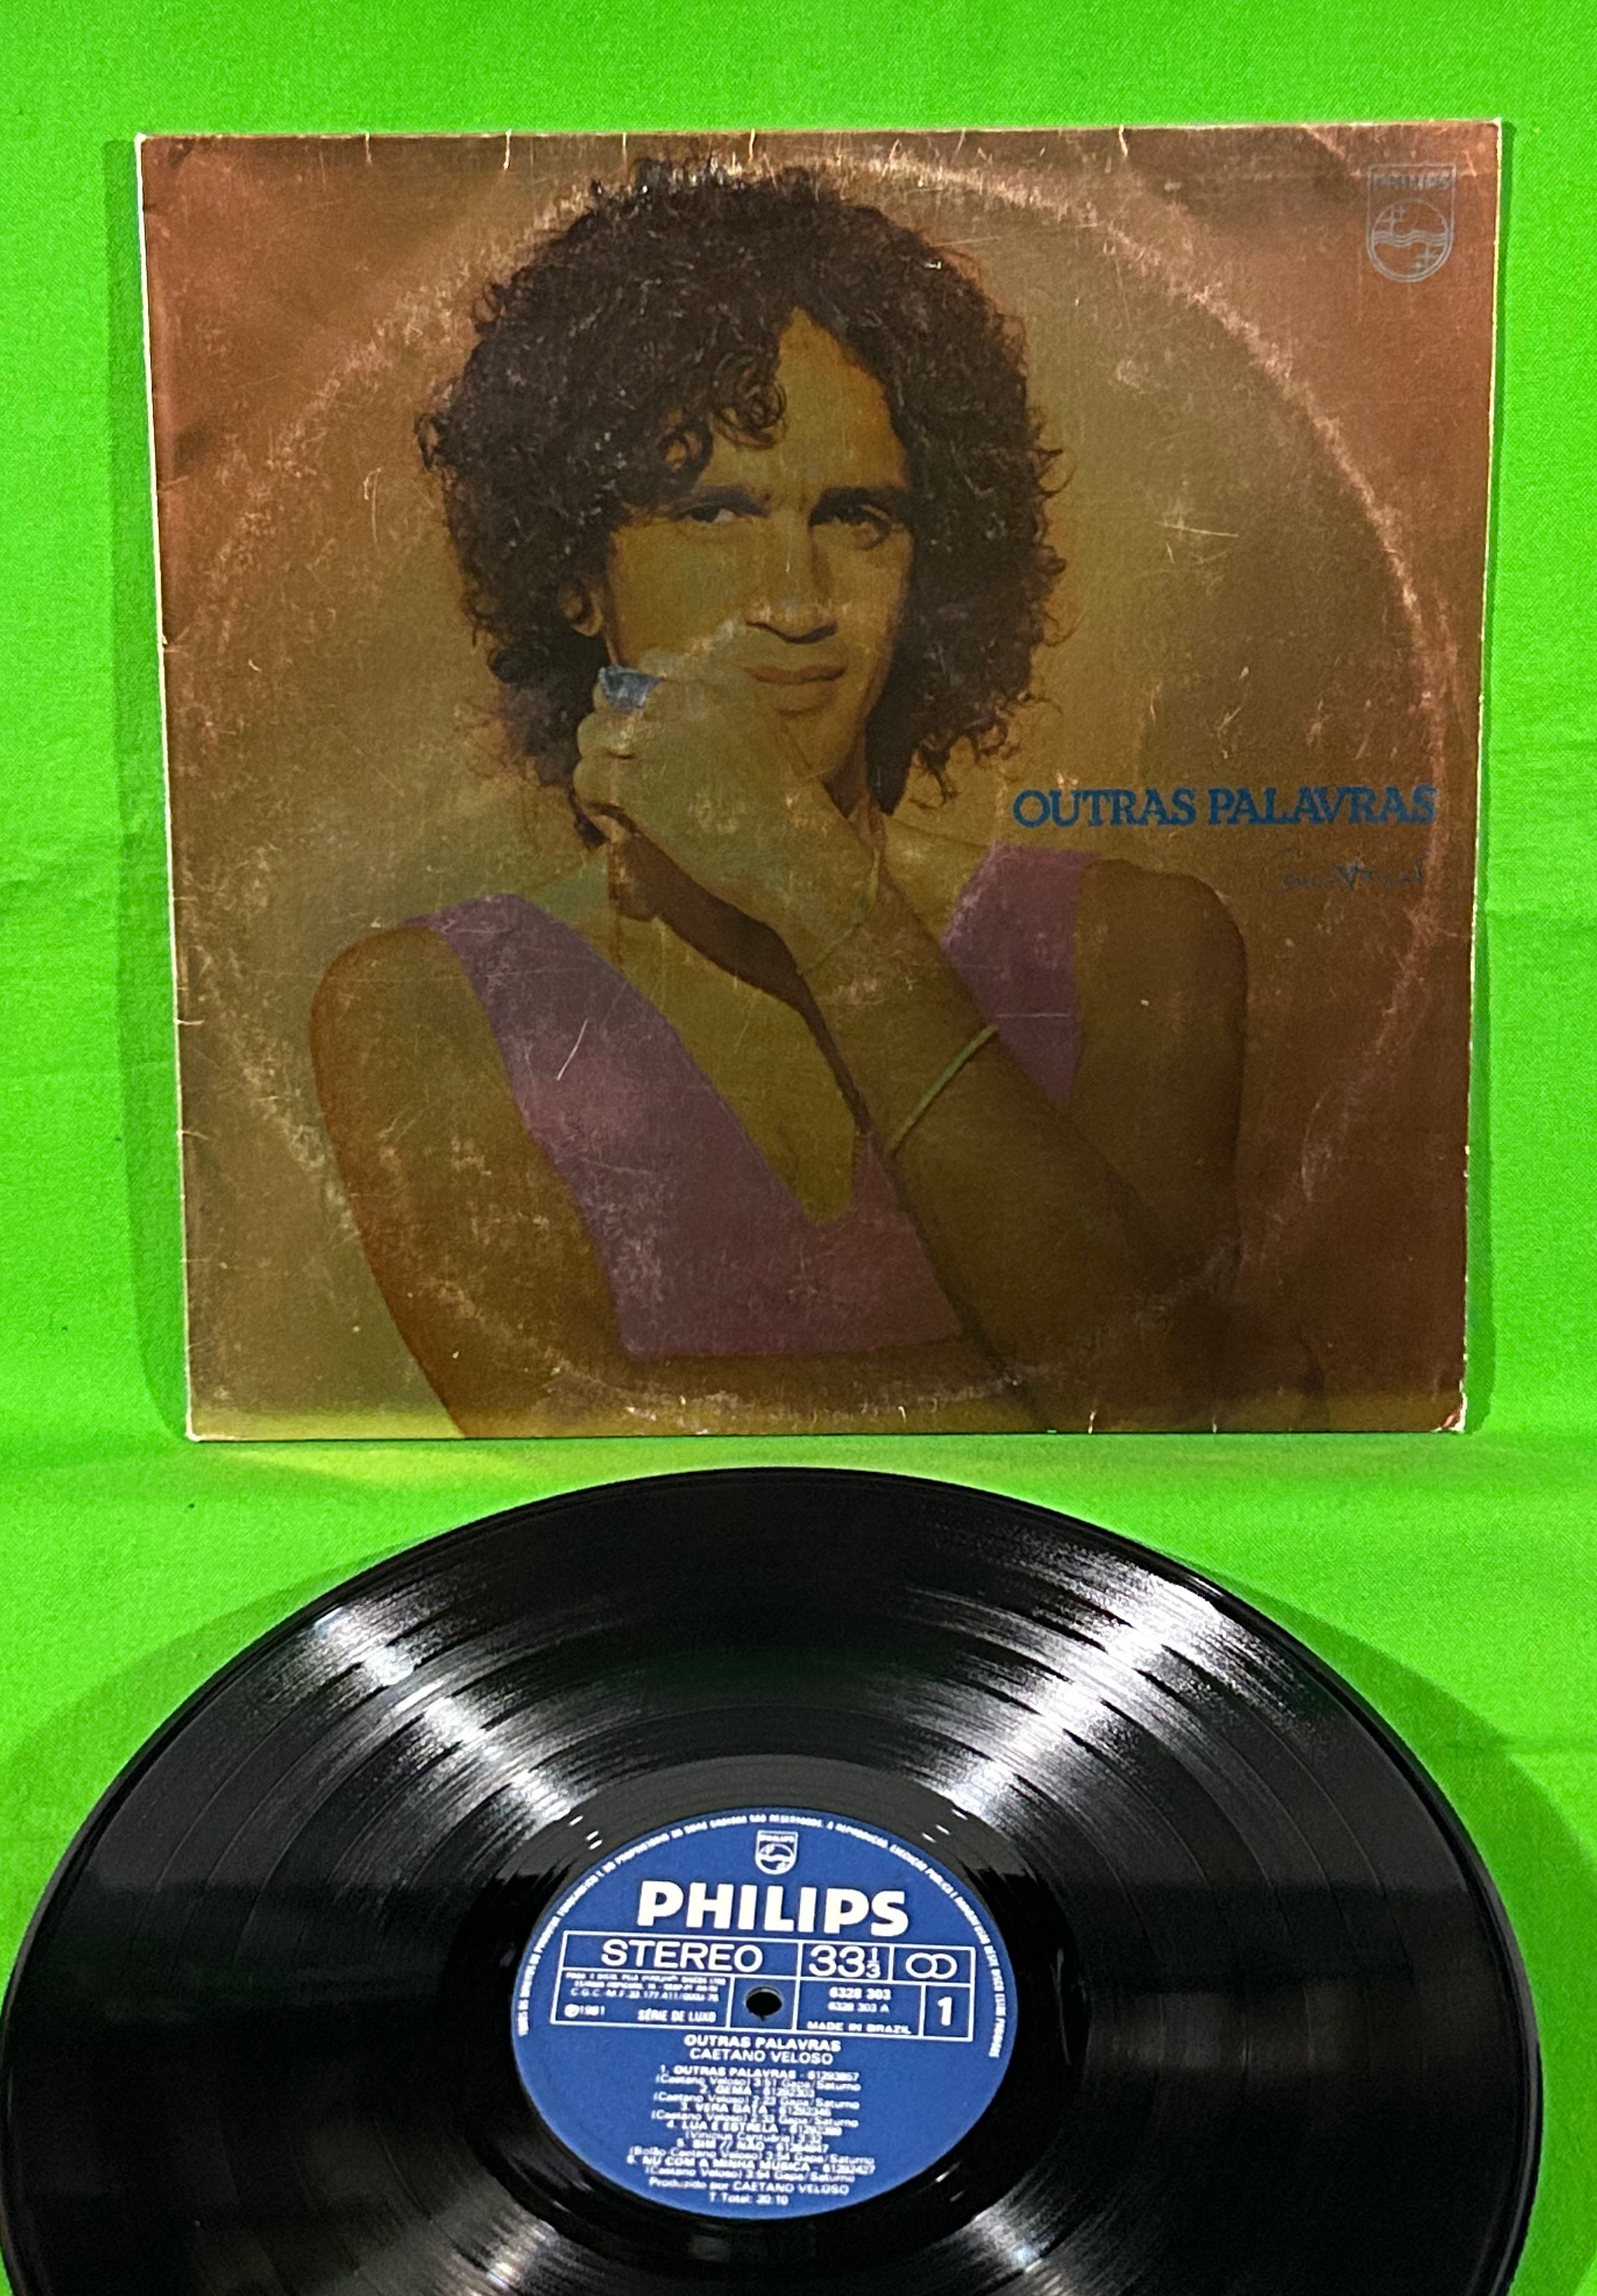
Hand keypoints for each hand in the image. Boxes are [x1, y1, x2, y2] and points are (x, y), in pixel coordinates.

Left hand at [572, 639, 874, 961]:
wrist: (799, 859)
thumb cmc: (788, 815)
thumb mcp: (764, 736)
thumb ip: (714, 718)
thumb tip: (657, 729)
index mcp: (725, 682)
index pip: (652, 664)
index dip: (641, 701)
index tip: (650, 737)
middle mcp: (690, 699)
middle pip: (613, 694)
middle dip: (613, 732)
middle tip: (626, 770)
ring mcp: (662, 739)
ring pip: (592, 732)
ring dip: (598, 764)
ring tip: (618, 800)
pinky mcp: (640, 783)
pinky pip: (587, 776)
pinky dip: (593, 801)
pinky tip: (618, 822)